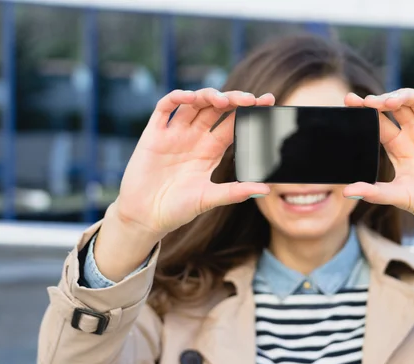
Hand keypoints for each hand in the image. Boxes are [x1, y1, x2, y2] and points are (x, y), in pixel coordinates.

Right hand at [113, 88, 273, 239]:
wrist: (145, 216)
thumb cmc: (177, 209)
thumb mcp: (209, 198)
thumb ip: (235, 192)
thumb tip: (266, 189)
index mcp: (211, 149)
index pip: (233, 123)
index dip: (249, 111)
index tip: (268, 101)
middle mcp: (195, 136)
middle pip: (216, 108)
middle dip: (234, 100)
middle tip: (251, 99)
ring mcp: (174, 133)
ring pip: (194, 103)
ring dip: (208, 96)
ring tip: (223, 100)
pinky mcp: (153, 134)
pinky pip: (164, 108)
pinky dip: (176, 98)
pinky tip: (189, 97)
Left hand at [343, 85, 413, 235]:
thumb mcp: (398, 197)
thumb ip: (374, 193)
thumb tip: (345, 192)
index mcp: (398, 146)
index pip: (379, 122)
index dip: (366, 110)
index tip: (350, 100)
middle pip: (396, 107)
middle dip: (383, 100)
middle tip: (369, 102)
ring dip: (404, 96)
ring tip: (391, 101)